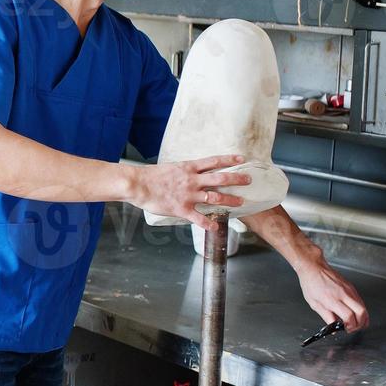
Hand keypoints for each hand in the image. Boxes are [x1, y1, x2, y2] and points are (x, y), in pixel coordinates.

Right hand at [128, 155, 251, 230]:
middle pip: (220, 178)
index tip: (242, 158)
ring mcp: (188, 195)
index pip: (214, 161)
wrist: (138, 184)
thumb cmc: (150, 176)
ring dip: (230, 200)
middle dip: (236, 179)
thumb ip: (183, 172)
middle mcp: (192, 180)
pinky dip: (208, 223)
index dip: (229, 159)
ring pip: (214, 197)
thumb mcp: (171, 168)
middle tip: (248, 180)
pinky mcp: (182, 208)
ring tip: (240, 202)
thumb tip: (191, 172)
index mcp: (189, 168)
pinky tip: (216, 227)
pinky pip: (198, 218)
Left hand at [297, 259, 368, 331]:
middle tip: (353, 328)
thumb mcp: (314, 304)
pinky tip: (354, 313)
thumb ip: (326, 317)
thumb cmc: (311, 284)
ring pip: (363, 306)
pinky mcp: (351, 287)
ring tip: (355, 323)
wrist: (314, 268)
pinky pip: (360, 300)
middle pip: (362, 312)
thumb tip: (334, 329)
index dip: (350, 326)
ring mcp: (349, 290)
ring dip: (362, 317)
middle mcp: (344, 294)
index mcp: (332, 299)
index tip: (346, 329)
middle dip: (360, 324)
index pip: (349, 316)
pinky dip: (360, 309)